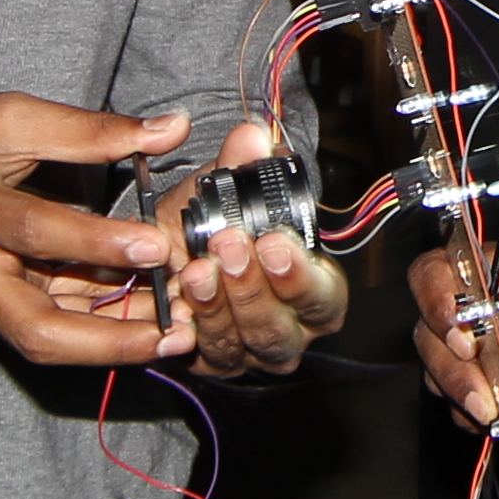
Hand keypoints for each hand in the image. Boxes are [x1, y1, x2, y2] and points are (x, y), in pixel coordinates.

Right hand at [0, 93, 192, 370]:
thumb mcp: (9, 117)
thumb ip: (90, 130)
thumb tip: (172, 127)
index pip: (35, 233)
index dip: (96, 244)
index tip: (155, 245)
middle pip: (36, 329)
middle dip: (110, 341)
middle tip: (176, 334)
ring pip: (43, 343)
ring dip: (111, 346)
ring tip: (175, 335)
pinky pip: (41, 331)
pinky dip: (92, 333)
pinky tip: (142, 323)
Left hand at [172, 116, 345, 376]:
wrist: (179, 250)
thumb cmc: (218, 225)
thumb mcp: (225, 192)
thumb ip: (241, 165)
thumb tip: (251, 135)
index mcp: (313, 290)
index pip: (321, 296)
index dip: (299, 275)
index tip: (273, 243)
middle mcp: (287, 330)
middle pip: (279, 329)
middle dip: (252, 289)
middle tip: (229, 248)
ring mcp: (248, 352)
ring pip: (240, 345)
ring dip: (217, 307)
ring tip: (197, 270)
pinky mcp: (211, 362)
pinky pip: (201, 355)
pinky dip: (188, 331)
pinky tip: (176, 309)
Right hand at [405, 244, 498, 436]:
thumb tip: (495, 327)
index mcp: (498, 275)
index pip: (436, 271)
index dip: (433, 296)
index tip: (457, 327)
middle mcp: (479, 312)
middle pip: (429, 330)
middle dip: (449, 362)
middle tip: (482, 384)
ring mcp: (480, 354)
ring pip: (437, 370)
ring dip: (460, 391)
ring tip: (496, 407)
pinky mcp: (488, 390)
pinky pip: (458, 406)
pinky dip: (472, 416)